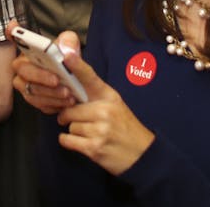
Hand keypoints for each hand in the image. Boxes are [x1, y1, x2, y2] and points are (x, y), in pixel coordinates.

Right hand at [6, 20, 81, 114]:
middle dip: (40, 76)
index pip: (17, 38)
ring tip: (68, 93)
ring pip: (31, 91)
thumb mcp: (74, 48)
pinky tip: (67, 101)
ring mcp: (26, 84)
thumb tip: (65, 50)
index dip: (12, 33)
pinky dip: (54, 103)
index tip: (12, 27)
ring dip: (51, 93)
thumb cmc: (73, 65)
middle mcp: (24, 66)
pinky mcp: (34, 100)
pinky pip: (39, 104)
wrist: (83, 89)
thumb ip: (70, 44)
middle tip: (57, 79)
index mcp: (32, 49)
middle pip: (22, 70)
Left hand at [55, 50, 154, 176]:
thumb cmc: (125, 127)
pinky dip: (69, 141)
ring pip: (69, 126)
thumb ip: (94, 96)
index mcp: (109, 96)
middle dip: (70, 116)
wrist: (142, 154)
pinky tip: (81, 142)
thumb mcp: (115, 105)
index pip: (90, 78)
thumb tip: (69, 88)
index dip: (77, 65)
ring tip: (90, 133)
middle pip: (70, 109)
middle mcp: (105, 111)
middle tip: (80, 120)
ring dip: (74, 131)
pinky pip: (67, 140)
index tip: (67, 55)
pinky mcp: (94, 148)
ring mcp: (100, 130)